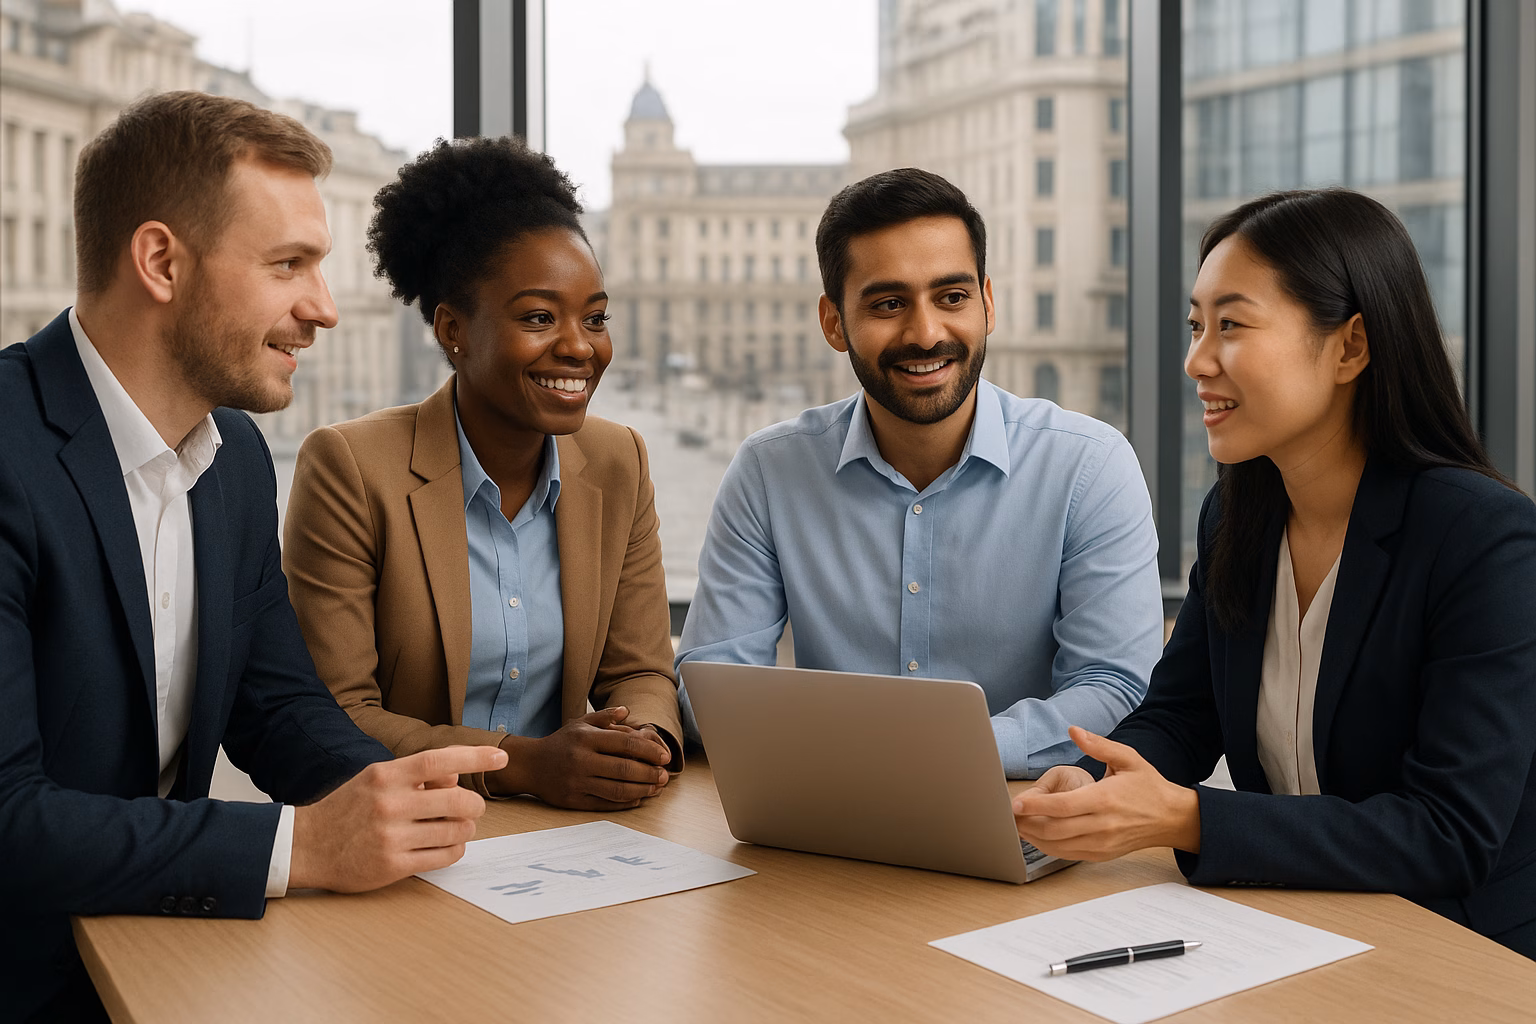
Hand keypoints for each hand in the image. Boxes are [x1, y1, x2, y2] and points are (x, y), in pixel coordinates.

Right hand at [289, 744, 506, 891]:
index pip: (438, 760)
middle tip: (473, 809)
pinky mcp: (391, 866)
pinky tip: (448, 846)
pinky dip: (455, 850)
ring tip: (458, 827)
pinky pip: (443, 857)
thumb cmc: (347, 809)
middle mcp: (389, 804)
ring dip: (465, 829)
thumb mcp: (375, 780)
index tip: (500, 757)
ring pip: (454, 831)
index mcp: (385, 776)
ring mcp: (390, 837)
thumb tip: (456, 777)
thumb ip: (415, 775)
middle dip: (474, 806)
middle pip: (456, 801)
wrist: (304, 846)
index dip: (474, 758)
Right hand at [498, 707, 671, 810]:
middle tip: (665, 776)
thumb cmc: (561, 742)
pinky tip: (639, 798)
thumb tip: (628, 711)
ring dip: (642, 790)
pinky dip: (625, 802)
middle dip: (649, 773)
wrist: (531, 765)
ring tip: (656, 788)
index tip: (665, 757)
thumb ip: (605, 717)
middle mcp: (581, 759)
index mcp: (586, 738)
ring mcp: (577, 782)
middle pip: (624, 769)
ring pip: (617, 789)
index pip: (625, 744)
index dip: (649, 751)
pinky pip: (605, 804)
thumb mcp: (580, 723)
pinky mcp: (574, 800)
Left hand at [1010, 726, 1200, 860]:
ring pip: (1058, 845)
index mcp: (1105, 799)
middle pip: (1055, 829)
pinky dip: (1048, 847)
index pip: (1063, 806)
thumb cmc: (1148, 787)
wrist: (1172, 818)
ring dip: (1033, 837)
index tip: (1016, 803)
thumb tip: (1073, 730)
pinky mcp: (1101, 854)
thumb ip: (1099, 745)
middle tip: (1008, 815)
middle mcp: (1102, 824)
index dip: (1036, 806)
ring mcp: (1101, 843)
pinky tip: (1037, 836)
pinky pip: (1068, 854)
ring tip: (1017, 824)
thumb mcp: (1128, 758)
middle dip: (1027, 823)